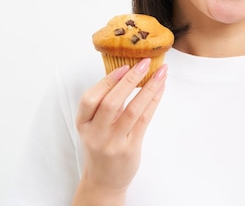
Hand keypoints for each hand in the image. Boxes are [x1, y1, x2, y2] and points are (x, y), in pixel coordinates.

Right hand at [75, 59, 166, 195]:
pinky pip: (144, 120)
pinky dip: (153, 101)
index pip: (90, 98)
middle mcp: (96, 134)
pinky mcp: (130, 148)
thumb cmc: (101, 146)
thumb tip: (128, 72)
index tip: (124, 66)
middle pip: (111, 102)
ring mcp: (113, 143)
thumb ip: (104, 104)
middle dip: (130, 80)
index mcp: (83, 124)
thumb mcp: (94, 126)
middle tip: (145, 63)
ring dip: (148, 88)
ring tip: (160, 73)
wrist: (103, 180)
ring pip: (132, 110)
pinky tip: (160, 89)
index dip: (107, 81)